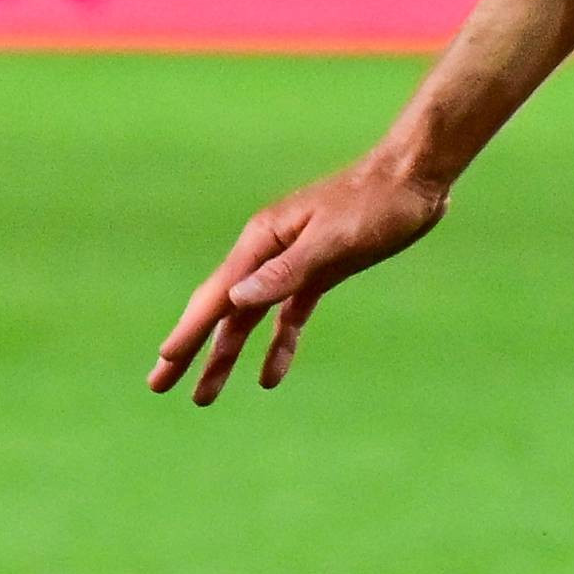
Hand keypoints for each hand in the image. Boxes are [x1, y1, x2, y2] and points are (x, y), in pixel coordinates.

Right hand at [146, 159, 448, 403]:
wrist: (414, 178)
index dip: (189, 331)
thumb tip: (234, 299)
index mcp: (262, 241)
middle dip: (191, 349)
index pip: (216, 296)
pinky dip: (278, 344)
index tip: (165, 362)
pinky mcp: (320, 272)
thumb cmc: (376, 203)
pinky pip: (288, 314)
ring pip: (249, 317)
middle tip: (159, 386)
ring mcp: (293, 263)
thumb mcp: (334, 241)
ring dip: (227, 355)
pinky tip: (269, 376)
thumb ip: (286, 271)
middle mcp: (268, 253)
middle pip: (222, 310)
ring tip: (206, 395)